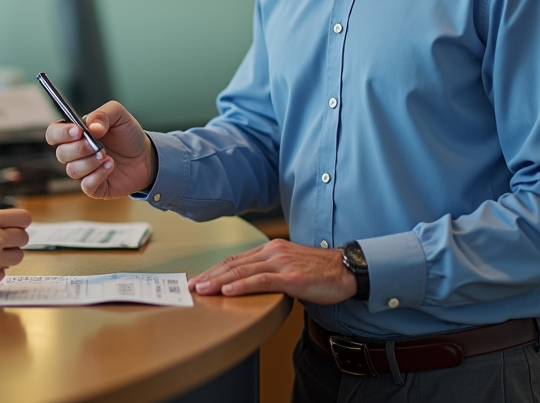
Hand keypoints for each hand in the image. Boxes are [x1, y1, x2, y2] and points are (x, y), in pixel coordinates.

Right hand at [45, 101, 157, 198]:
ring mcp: (83, 171)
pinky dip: (98, 175)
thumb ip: (103, 114)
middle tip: (97, 145)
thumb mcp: (119, 116)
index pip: (54, 133)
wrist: (145, 157)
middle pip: (61, 153)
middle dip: (79, 149)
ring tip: (107, 156)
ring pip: (72, 170)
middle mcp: (75, 153)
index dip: (60, 133)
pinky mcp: (93, 186)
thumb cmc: (127, 135)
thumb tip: (91, 127)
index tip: (77, 131)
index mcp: (75, 133)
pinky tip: (110, 166)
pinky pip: (86, 185)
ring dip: (90, 162)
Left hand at [187, 239, 358, 304]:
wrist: (348, 269)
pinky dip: (241, 285)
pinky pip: (260, 281)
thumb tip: (253, 282)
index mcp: (271, 249)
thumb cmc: (321, 271)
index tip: (199, 279)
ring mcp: (281, 263)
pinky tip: (227, 291)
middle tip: (191, 286)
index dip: (215, 269)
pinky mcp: (290, 277)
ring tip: (201, 290)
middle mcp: (273, 252)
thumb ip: (272, 270)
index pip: (236, 259)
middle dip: (209, 275)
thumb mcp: (291, 266)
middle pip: (233, 263)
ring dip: (218, 281)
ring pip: (242, 271)